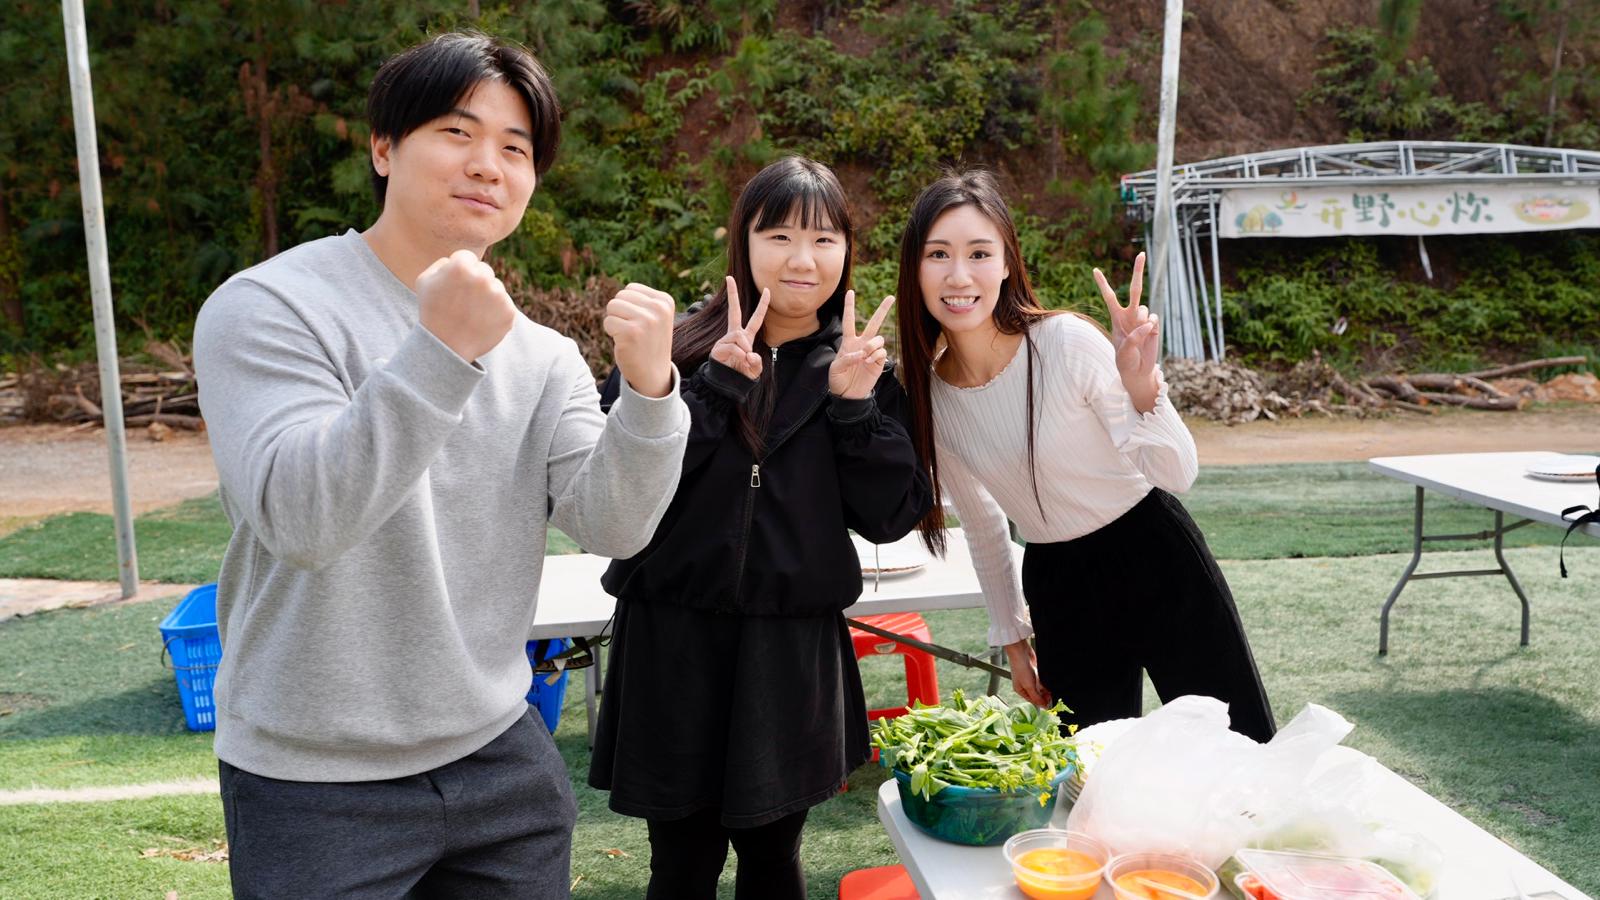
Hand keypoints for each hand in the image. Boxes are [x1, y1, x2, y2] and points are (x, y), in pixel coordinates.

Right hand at [416, 250, 517, 362]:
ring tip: (470, 314)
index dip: (458, 271)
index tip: (453, 286)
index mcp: (462, 266)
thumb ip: (443, 262)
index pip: (467, 257)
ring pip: (495, 287)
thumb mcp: (425, 281)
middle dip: (475, 282)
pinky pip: (504, 304)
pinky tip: (481, 321)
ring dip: (486, 297)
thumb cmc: (432, 311)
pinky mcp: (509, 312)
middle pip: (484, 271)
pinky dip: (495, 312)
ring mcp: (499, 296)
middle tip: (462, 302)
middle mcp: (483, 278)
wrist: (446, 347)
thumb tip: (458, 258)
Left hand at [605, 282, 675, 397]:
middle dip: (620, 313)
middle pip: (620, 296)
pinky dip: (611, 333)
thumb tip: (621, 292)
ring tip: (629, 336)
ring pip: (612, 306)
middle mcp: (658, 308)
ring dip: (615, 322)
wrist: (653, 374)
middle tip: (633, 331)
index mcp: (665, 301)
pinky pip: (608, 322)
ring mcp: (646, 320)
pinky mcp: (631, 332)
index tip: (642, 323)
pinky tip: (625, 343)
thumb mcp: (655, 316)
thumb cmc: (649, 343)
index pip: (631, 288)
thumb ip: (642, 300)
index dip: (629, 306)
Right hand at [708, 275, 770, 379]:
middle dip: (732, 295)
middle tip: (730, 277)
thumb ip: (757, 362)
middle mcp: (735, 335)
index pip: (756, 318)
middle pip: (734, 311)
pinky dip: (739, 355)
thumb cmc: (742, 375)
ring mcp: (725, 340)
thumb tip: (749, 354)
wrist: (727, 385)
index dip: (763, 305)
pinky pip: (732, 346)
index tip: (767, 290)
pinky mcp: (718, 348)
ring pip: (738, 336)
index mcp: (746, 337)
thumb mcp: (755, 369)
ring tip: (744, 360)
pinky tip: (738, 361)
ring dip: (745, 348)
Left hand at [828, 290, 893, 399]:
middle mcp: (861, 344)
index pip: (849, 321)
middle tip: (891, 297)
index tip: (850, 292)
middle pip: (873, 323)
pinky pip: (882, 352)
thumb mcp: (835, 369)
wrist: (848, 395)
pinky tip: (868, 363)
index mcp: (848, 342)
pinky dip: (875, 356)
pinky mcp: (879, 362)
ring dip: (872, 345)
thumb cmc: (838, 380)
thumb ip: (846, 359)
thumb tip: (860, 353)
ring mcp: (871, 352)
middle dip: (882, 310)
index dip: (849, 306)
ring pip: (878, 338)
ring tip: (865, 356)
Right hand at [1003, 638, 1051, 708]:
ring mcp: (1029, 679)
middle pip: (1036, 694)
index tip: (1049, 705)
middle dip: (1043, 696)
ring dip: (1045, 690)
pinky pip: (1041, 680)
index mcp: (1020, 690)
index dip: (1041, 703)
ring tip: (1050, 690)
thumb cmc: (1020, 668)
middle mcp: (1024, 685)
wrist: (1021, 653)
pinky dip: (1044, 682)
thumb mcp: (1029, 686)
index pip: (1032, 700)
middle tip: (1051, 697)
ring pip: (1039, 688)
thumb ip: (1036, 697)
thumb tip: (1043, 706)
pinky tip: (1048, 683)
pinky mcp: (1034, 672)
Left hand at [1093, 252, 1160, 410]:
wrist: (1138, 371)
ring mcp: (1143, 318)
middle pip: (1135, 289)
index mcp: (1116, 317)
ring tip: (1138, 336)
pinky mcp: (1154, 325)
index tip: (1095, 270)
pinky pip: (1153, 319)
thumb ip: (1133, 338)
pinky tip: (1148, 336)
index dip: (1103, 284)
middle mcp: (1130, 314)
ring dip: (1141, 321)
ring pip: (1144, 309)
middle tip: (1142, 253)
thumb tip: (1148, 324)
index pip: (1109, 297)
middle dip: (1138, 271)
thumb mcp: (1123, 352)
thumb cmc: (1125, 361)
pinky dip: (1150, 327)